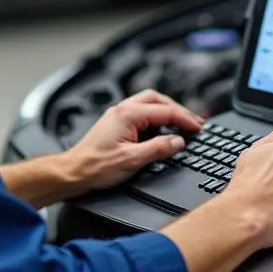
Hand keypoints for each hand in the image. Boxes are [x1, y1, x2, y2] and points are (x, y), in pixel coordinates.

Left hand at [66, 89, 203, 191]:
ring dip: (166, 112)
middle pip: (157, 99)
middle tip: (192, 122)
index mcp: (128, 114)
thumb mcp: (132, 160)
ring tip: (180, 125)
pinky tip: (160, 131)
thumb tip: (178, 142)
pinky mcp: (115, 123)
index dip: (185, 119)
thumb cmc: (96, 166)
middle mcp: (122, 109)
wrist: (74, 171)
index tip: (198, 128)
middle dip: (177, 110)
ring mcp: (118, 115)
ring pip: (149, 104)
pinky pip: (141, 113)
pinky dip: (155, 119)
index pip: (165, 111)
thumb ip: (158, 149)